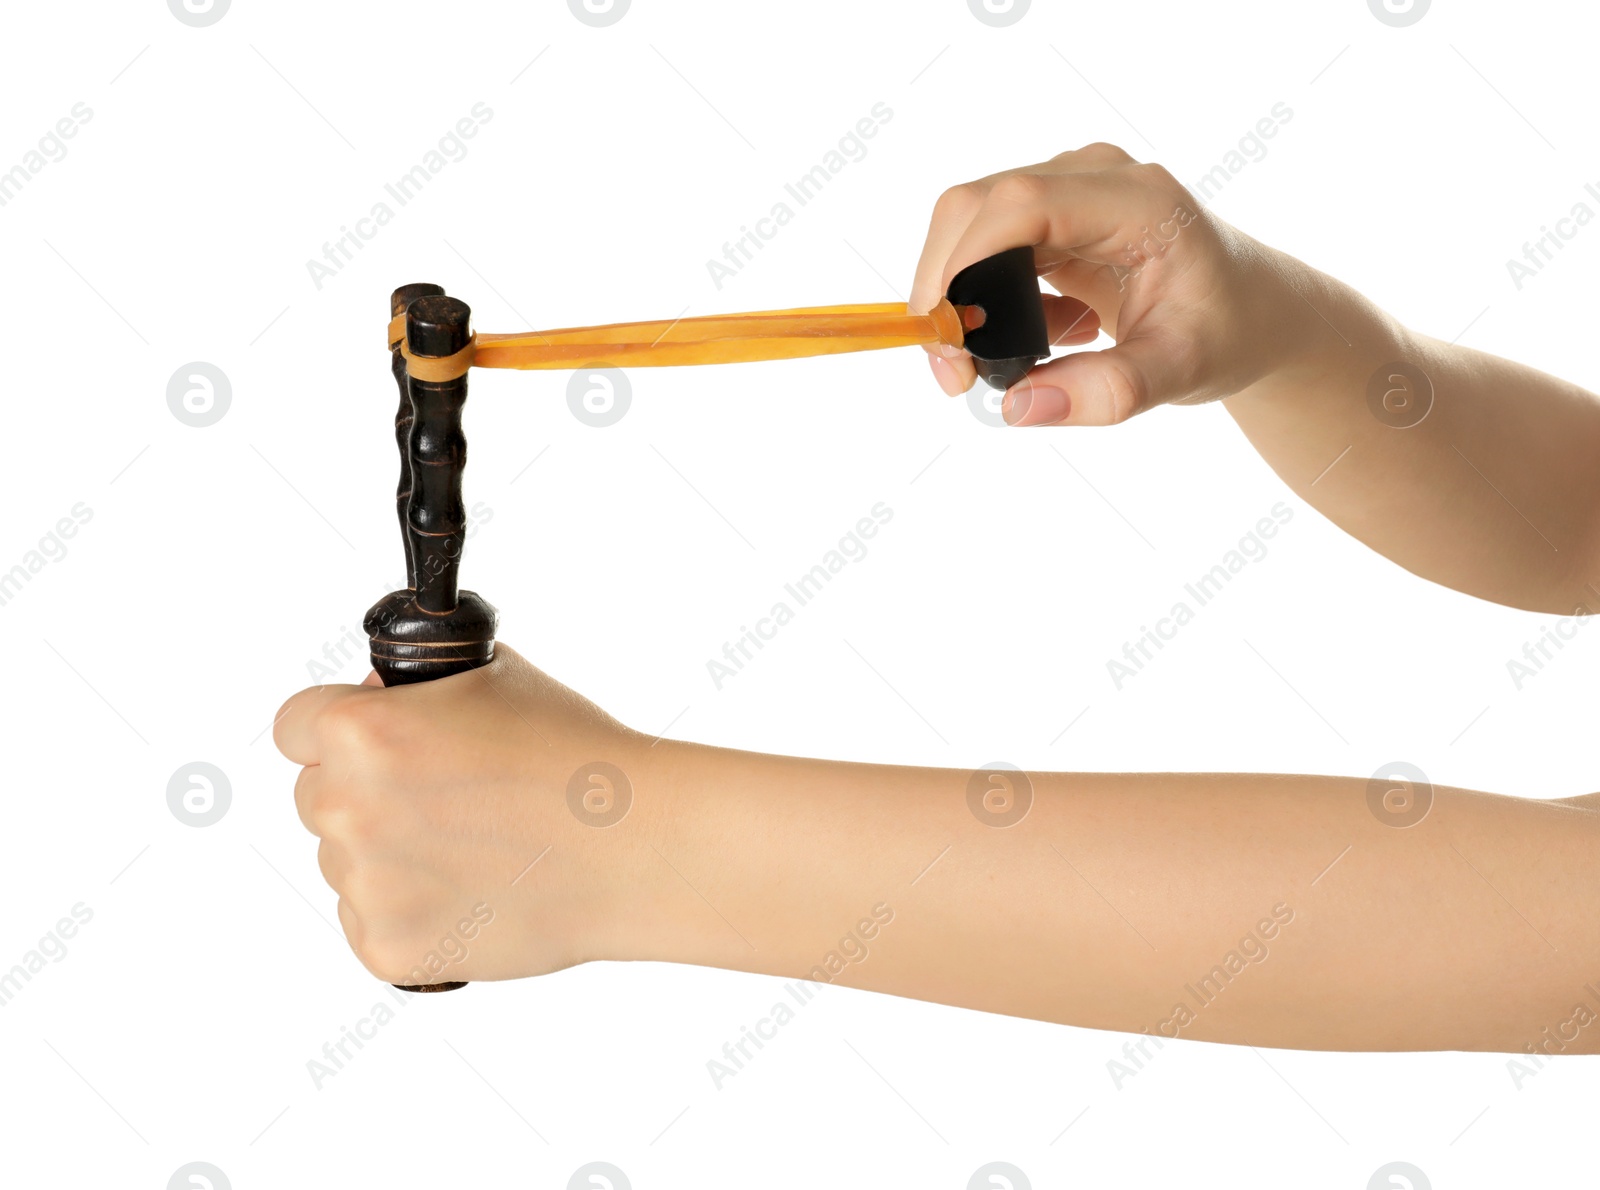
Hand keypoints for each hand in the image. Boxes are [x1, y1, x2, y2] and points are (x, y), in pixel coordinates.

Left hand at [273, 645, 658, 986]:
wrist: (636, 847)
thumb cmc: (577, 756)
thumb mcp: (493, 679)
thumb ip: (411, 692)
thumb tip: (370, 702)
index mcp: (363, 731)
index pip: (295, 726)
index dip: (336, 731)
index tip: (371, 745)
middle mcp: (348, 808)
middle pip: (315, 798)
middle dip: (365, 796)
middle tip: (445, 801)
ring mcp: (365, 886)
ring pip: (344, 864)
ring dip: (389, 857)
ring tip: (476, 849)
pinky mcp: (388, 950)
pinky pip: (369, 923)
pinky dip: (412, 913)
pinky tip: (475, 891)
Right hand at [910, 142, 1314, 425]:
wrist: (1250, 312)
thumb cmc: (1227, 332)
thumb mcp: (1180, 373)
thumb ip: (1106, 391)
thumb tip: (1016, 407)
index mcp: (1137, 201)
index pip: (1021, 204)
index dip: (964, 261)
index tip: (946, 335)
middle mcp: (1094, 178)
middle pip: (978, 207)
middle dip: (946, 287)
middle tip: (954, 372)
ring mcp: (1069, 190)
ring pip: (970, 227)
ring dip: (960, 299)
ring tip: (993, 365)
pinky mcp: (1051, 215)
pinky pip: (986, 247)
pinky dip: (988, 302)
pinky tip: (1048, 335)